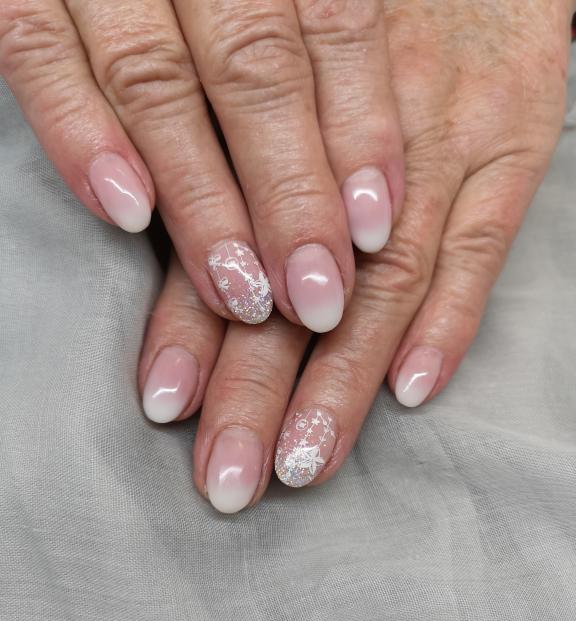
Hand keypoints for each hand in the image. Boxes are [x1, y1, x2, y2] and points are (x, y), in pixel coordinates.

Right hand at [0, 0, 403, 331]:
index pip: (332, 20)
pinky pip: (34, 51)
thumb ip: (313, 43)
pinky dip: (80, 134)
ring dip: (203, 198)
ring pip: (154, 79)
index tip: (375, 230)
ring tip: (241, 291)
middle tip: (317, 295)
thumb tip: (367, 187)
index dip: (358, 128)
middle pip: (253, 66)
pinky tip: (127, 214)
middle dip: (289, 193)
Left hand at [141, 0, 571, 511]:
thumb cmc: (351, 12)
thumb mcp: (275, 64)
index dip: (192, 330)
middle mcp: (350, 141)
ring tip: (306, 457)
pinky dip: (450, 322)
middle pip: (297, 282)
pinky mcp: (512, 137)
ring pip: (384, 282)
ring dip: (342, 381)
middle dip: (258, 388)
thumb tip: (202, 272)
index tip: (168, 408)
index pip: (225, 242)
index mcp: (276, 118)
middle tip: (231, 474)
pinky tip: (413, 389)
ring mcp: (438, 141)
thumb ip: (237, 164)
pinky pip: (482, 242)